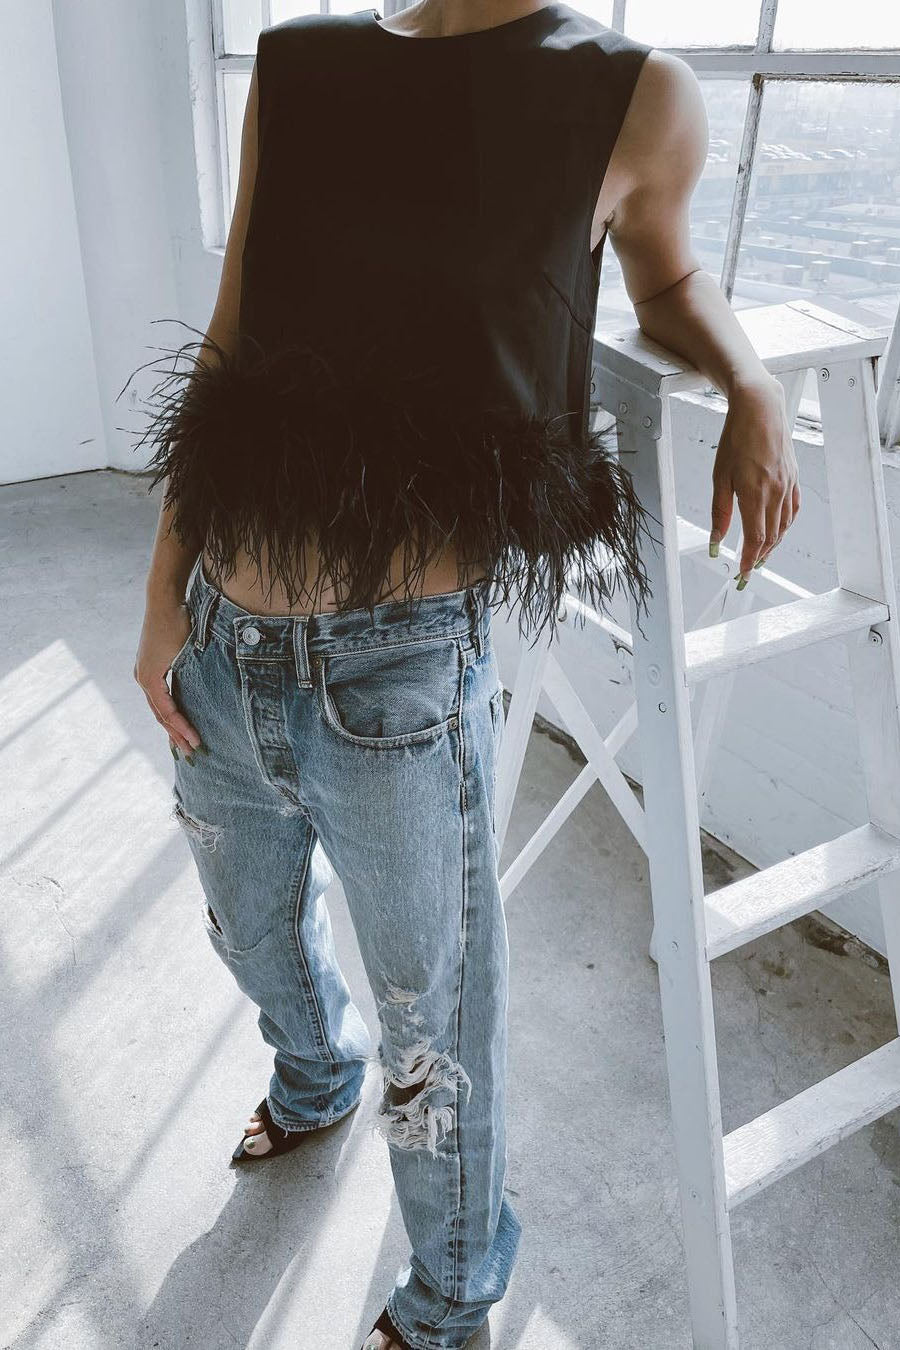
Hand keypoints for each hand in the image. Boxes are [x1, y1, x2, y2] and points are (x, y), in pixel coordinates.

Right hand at [134, 598, 202, 757]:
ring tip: (182, 744)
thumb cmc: (177, 623)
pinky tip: (175, 720)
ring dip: (170, 726)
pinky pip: (158, 696)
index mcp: (149, 679)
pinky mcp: (149, 667)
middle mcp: (142, 678)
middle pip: (160, 715)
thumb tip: (203, 702)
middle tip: (192, 754)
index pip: (167, 713)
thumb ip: (189, 677)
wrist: (164, 600)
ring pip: (158, 707)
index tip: (197, 742)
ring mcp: (143, 672)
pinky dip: (167, 711)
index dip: (182, 729)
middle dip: (175, 735)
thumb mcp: (186, 652)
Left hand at [710, 376, 800, 584]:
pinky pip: (793, 509)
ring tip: (760, 556)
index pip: (755, 538)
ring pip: (784, 525)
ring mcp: (788, 484)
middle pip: (771, 536)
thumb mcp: (720, 476)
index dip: (748, 559)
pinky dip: (785, 525)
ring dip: (773, 545)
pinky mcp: (793, 477)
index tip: (742, 574)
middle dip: (759, 557)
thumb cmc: (736, 438)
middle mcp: (775, 492)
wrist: (760, 408)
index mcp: (755, 493)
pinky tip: (778, 531)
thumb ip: (720, 512)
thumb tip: (716, 540)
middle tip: (748, 571)